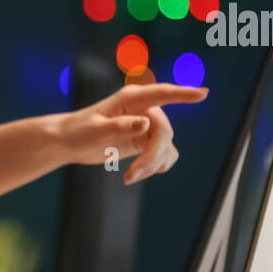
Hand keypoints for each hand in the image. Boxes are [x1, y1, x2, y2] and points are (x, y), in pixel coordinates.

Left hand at [55, 83, 208, 183]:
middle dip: (152, 156)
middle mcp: (144, 110)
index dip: (183, 94)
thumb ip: (120, 126)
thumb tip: (145, 123)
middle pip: (164, 132)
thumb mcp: (96, 130)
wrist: (70, 142)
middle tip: (133, 175)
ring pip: (166, 147)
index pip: (161, 94)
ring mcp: (147, 126)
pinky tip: (138, 173)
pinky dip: (155, 167)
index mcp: (131, 99)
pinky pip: (164, 154)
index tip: (202, 94)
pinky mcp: (146, 141)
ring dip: (152, 165)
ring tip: (130, 177)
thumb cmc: (79, 130)